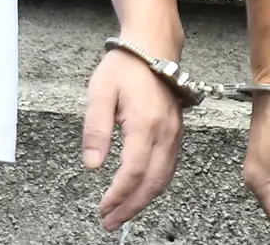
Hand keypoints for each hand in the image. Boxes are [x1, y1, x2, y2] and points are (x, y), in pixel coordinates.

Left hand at [82, 47, 183, 231]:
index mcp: (145, 124)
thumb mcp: (100, 93)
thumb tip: (93, 165)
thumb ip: (96, 129)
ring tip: (122, 213)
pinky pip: (169, 166)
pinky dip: (155, 185)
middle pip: (152, 182)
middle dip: (131, 207)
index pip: (133, 172)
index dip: (118, 195)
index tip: (103, 208)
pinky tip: (141, 192)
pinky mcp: (176, 132)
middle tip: (110, 222)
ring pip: (164, 178)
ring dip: (143, 200)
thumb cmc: (125, 66)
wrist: (153, 45)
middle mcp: (165, 132)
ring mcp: (174, 133)